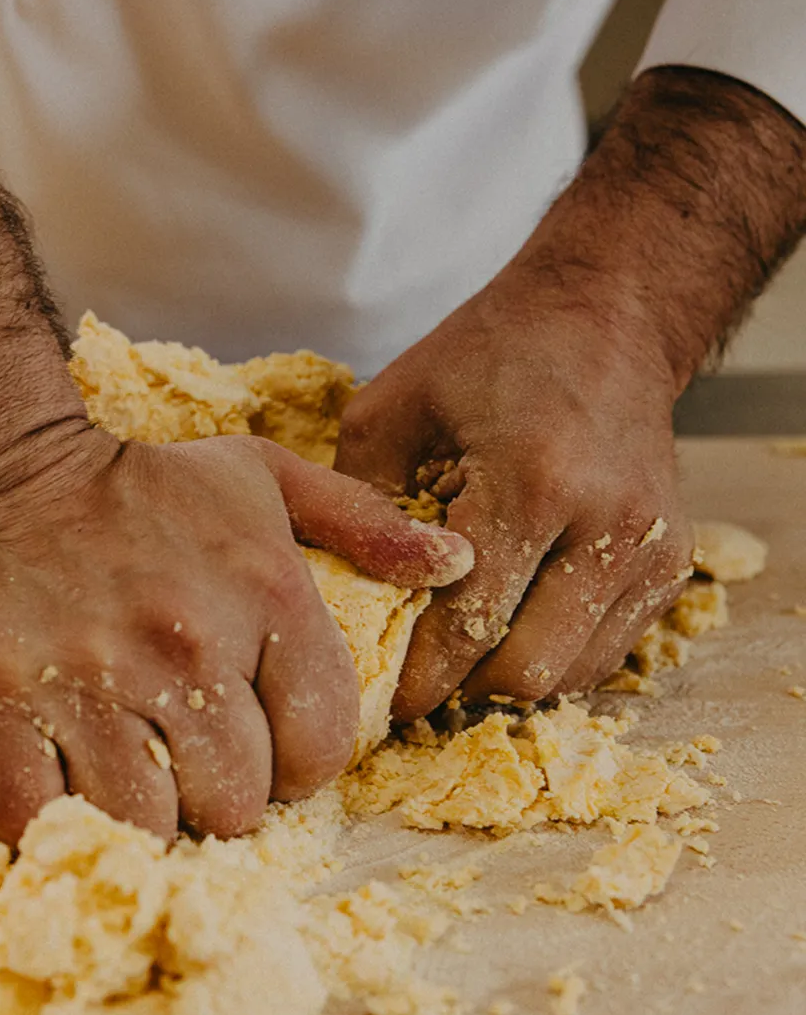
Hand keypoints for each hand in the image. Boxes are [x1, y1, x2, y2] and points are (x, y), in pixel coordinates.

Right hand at [0, 429, 471, 844]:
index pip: (318, 750)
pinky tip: (49, 775)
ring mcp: (84, 679)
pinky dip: (45, 818)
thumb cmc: (138, 488)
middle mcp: (183, 644)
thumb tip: (455, 564)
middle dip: (212, 796)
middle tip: (174, 757)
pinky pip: (35, 819)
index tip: (253, 746)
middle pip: (234, 806)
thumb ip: (362, 521)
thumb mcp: (261, 478)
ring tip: (115, 767)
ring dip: (134, 814)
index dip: (291, 766)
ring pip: (144, 824)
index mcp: (264, 596)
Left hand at [336, 66, 805, 719]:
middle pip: (526, 671)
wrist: (607, 316)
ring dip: (510, 672)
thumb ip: (360, 502)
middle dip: (463, 686)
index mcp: (531, 484)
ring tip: (463, 640)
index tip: (382, 698)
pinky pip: (607, 650)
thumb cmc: (489, 354)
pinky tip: (514, 615)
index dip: (419, 677)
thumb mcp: (394, 407)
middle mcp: (606, 527)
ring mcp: (651, 550)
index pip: (468, 625)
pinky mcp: (672, 563)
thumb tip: (342, 594)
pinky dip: (554, 651)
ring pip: (571, 674)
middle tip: (418, 671)